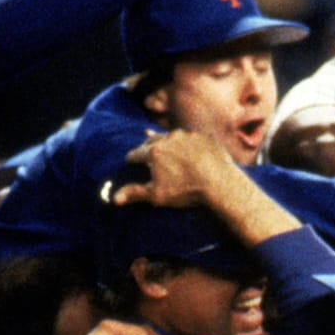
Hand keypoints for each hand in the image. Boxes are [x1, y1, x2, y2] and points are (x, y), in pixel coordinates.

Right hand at [114, 130, 243, 209]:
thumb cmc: (186, 191)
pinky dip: (185, 144)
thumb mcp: (157, 195)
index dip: (131, 159)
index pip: (136, 153)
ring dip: (166, 143)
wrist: (220, 183)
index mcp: (153, 151)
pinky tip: (186, 148)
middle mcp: (168, 138)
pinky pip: (190, 139)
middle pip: (151, 142)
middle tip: (144, 153)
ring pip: (171, 137)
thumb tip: (114, 199)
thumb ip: (134, 193)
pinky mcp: (203, 137)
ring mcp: (187, 135)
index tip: (129, 161)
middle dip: (146, 148)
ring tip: (163, 146)